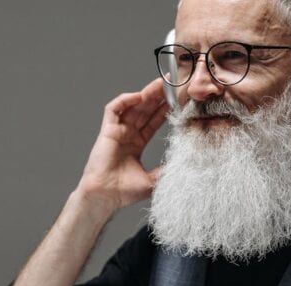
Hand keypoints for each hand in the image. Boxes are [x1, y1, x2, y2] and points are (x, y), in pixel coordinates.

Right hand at [76, 78, 168, 211]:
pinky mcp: (107, 131)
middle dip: (158, 96)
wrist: (106, 197)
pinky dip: (124, 100)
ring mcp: (117, 131)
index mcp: (136, 144)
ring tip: (160, 83)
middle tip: (173, 83)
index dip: (164, 110)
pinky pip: (113, 109)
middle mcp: (127, 135)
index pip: (153, 121)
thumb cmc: (124, 192)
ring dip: (146, 93)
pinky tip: (138, 96)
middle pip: (145, 109)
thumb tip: (185, 165)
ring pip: (132, 106)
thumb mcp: (153, 180)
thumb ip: (166, 170)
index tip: (178, 100)